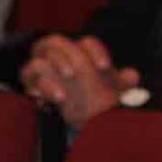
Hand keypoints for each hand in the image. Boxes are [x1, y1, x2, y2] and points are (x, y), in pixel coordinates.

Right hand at [22, 34, 139, 126]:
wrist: (83, 119)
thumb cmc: (98, 98)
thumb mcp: (114, 92)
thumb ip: (123, 82)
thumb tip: (133, 76)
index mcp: (81, 54)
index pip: (87, 43)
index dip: (96, 51)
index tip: (105, 66)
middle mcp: (60, 56)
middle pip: (55, 41)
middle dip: (67, 53)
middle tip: (75, 71)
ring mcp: (43, 68)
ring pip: (40, 56)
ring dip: (54, 65)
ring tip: (67, 79)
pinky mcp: (31, 82)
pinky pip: (29, 75)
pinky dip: (43, 85)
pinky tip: (58, 96)